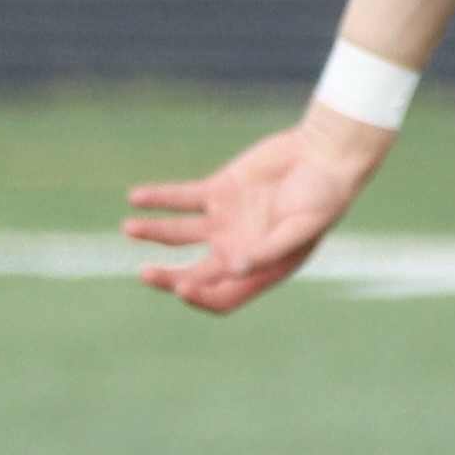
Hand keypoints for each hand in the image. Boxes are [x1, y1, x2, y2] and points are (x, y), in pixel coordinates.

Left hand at [123, 114, 390, 313]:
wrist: (325, 156)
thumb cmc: (325, 198)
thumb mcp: (304, 227)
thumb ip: (271, 249)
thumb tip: (235, 267)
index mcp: (260, 268)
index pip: (222, 296)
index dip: (200, 297)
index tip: (182, 287)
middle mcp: (237, 249)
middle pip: (194, 273)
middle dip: (168, 277)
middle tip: (146, 275)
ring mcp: (225, 220)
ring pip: (180, 234)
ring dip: (154, 233)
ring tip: (129, 228)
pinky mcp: (218, 190)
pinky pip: (182, 198)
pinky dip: (159, 198)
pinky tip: (136, 198)